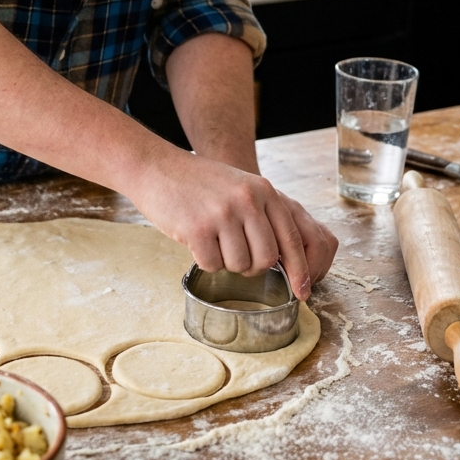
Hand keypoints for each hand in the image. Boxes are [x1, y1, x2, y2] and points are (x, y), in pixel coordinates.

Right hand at [129, 150, 337, 300]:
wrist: (157, 168)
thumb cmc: (199, 182)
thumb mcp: (241, 186)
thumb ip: (264, 214)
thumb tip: (285, 259)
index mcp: (264, 190)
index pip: (292, 238)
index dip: (299, 270)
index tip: (302, 291)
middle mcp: (248, 201)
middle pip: (267, 258)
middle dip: (253, 266)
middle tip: (234, 253)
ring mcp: (223, 214)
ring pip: (240, 265)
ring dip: (226, 262)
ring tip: (212, 239)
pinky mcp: (198, 229)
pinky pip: (212, 265)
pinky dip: (205, 260)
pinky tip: (196, 240)